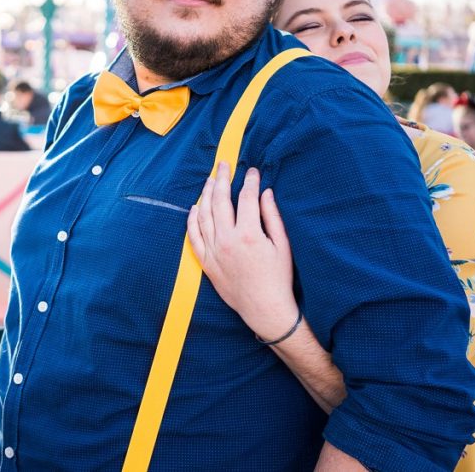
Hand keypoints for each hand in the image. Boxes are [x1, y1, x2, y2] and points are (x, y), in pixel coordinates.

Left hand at [187, 163, 298, 340]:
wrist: (265, 309)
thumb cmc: (278, 278)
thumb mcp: (282, 245)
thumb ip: (272, 216)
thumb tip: (265, 192)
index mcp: (249, 234)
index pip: (246, 198)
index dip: (249, 181)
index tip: (251, 171)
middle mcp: (228, 240)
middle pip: (220, 201)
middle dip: (222, 179)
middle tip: (223, 165)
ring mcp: (214, 251)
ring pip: (204, 215)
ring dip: (206, 194)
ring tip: (209, 180)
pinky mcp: (206, 262)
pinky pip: (194, 236)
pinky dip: (192, 219)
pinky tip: (195, 207)